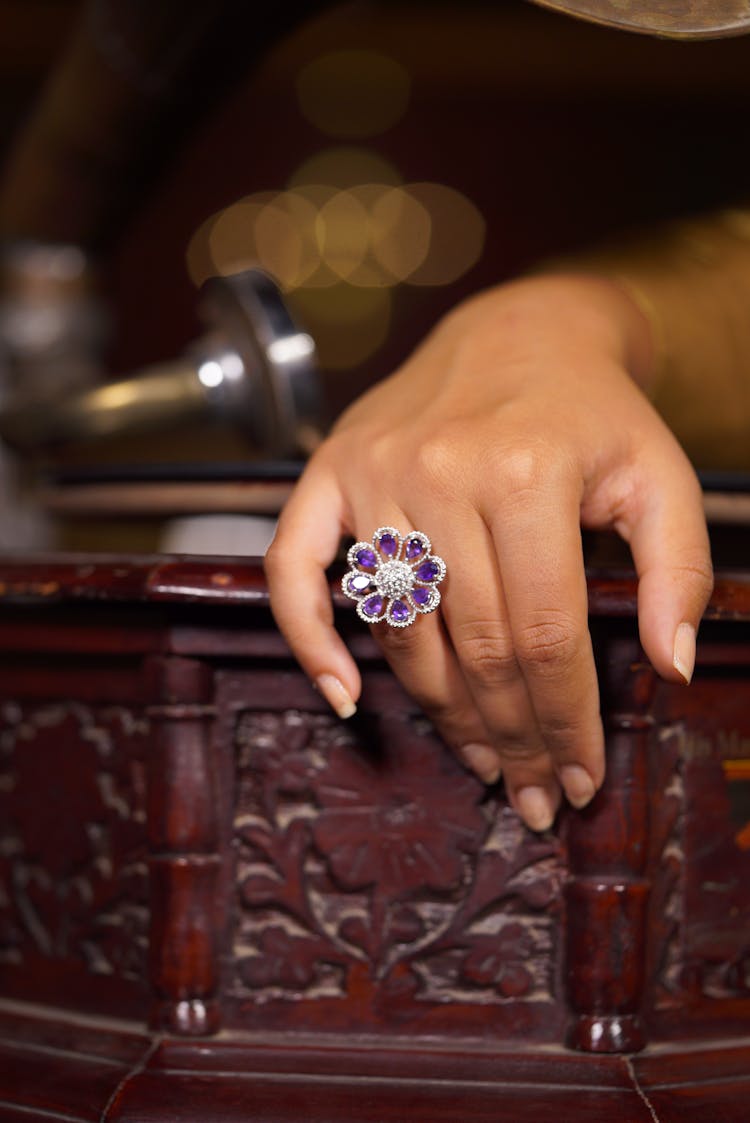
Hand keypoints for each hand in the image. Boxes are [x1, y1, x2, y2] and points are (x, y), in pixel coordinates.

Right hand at [265, 274, 712, 830]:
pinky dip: (309, 638)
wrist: (519, 332)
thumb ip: (679, 568)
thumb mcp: (661, 476)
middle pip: (473, 646)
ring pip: (401, 628)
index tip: (581, 776)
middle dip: (511, 735)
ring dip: (441, 711)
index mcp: (526, 473)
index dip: (565, 720)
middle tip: (533, 792)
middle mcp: (439, 473)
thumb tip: (670, 665)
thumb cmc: (593, 413)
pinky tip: (343, 695)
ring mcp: (373, 473)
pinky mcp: (330, 471)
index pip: (543, 635)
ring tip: (483, 759)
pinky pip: (294, 569)